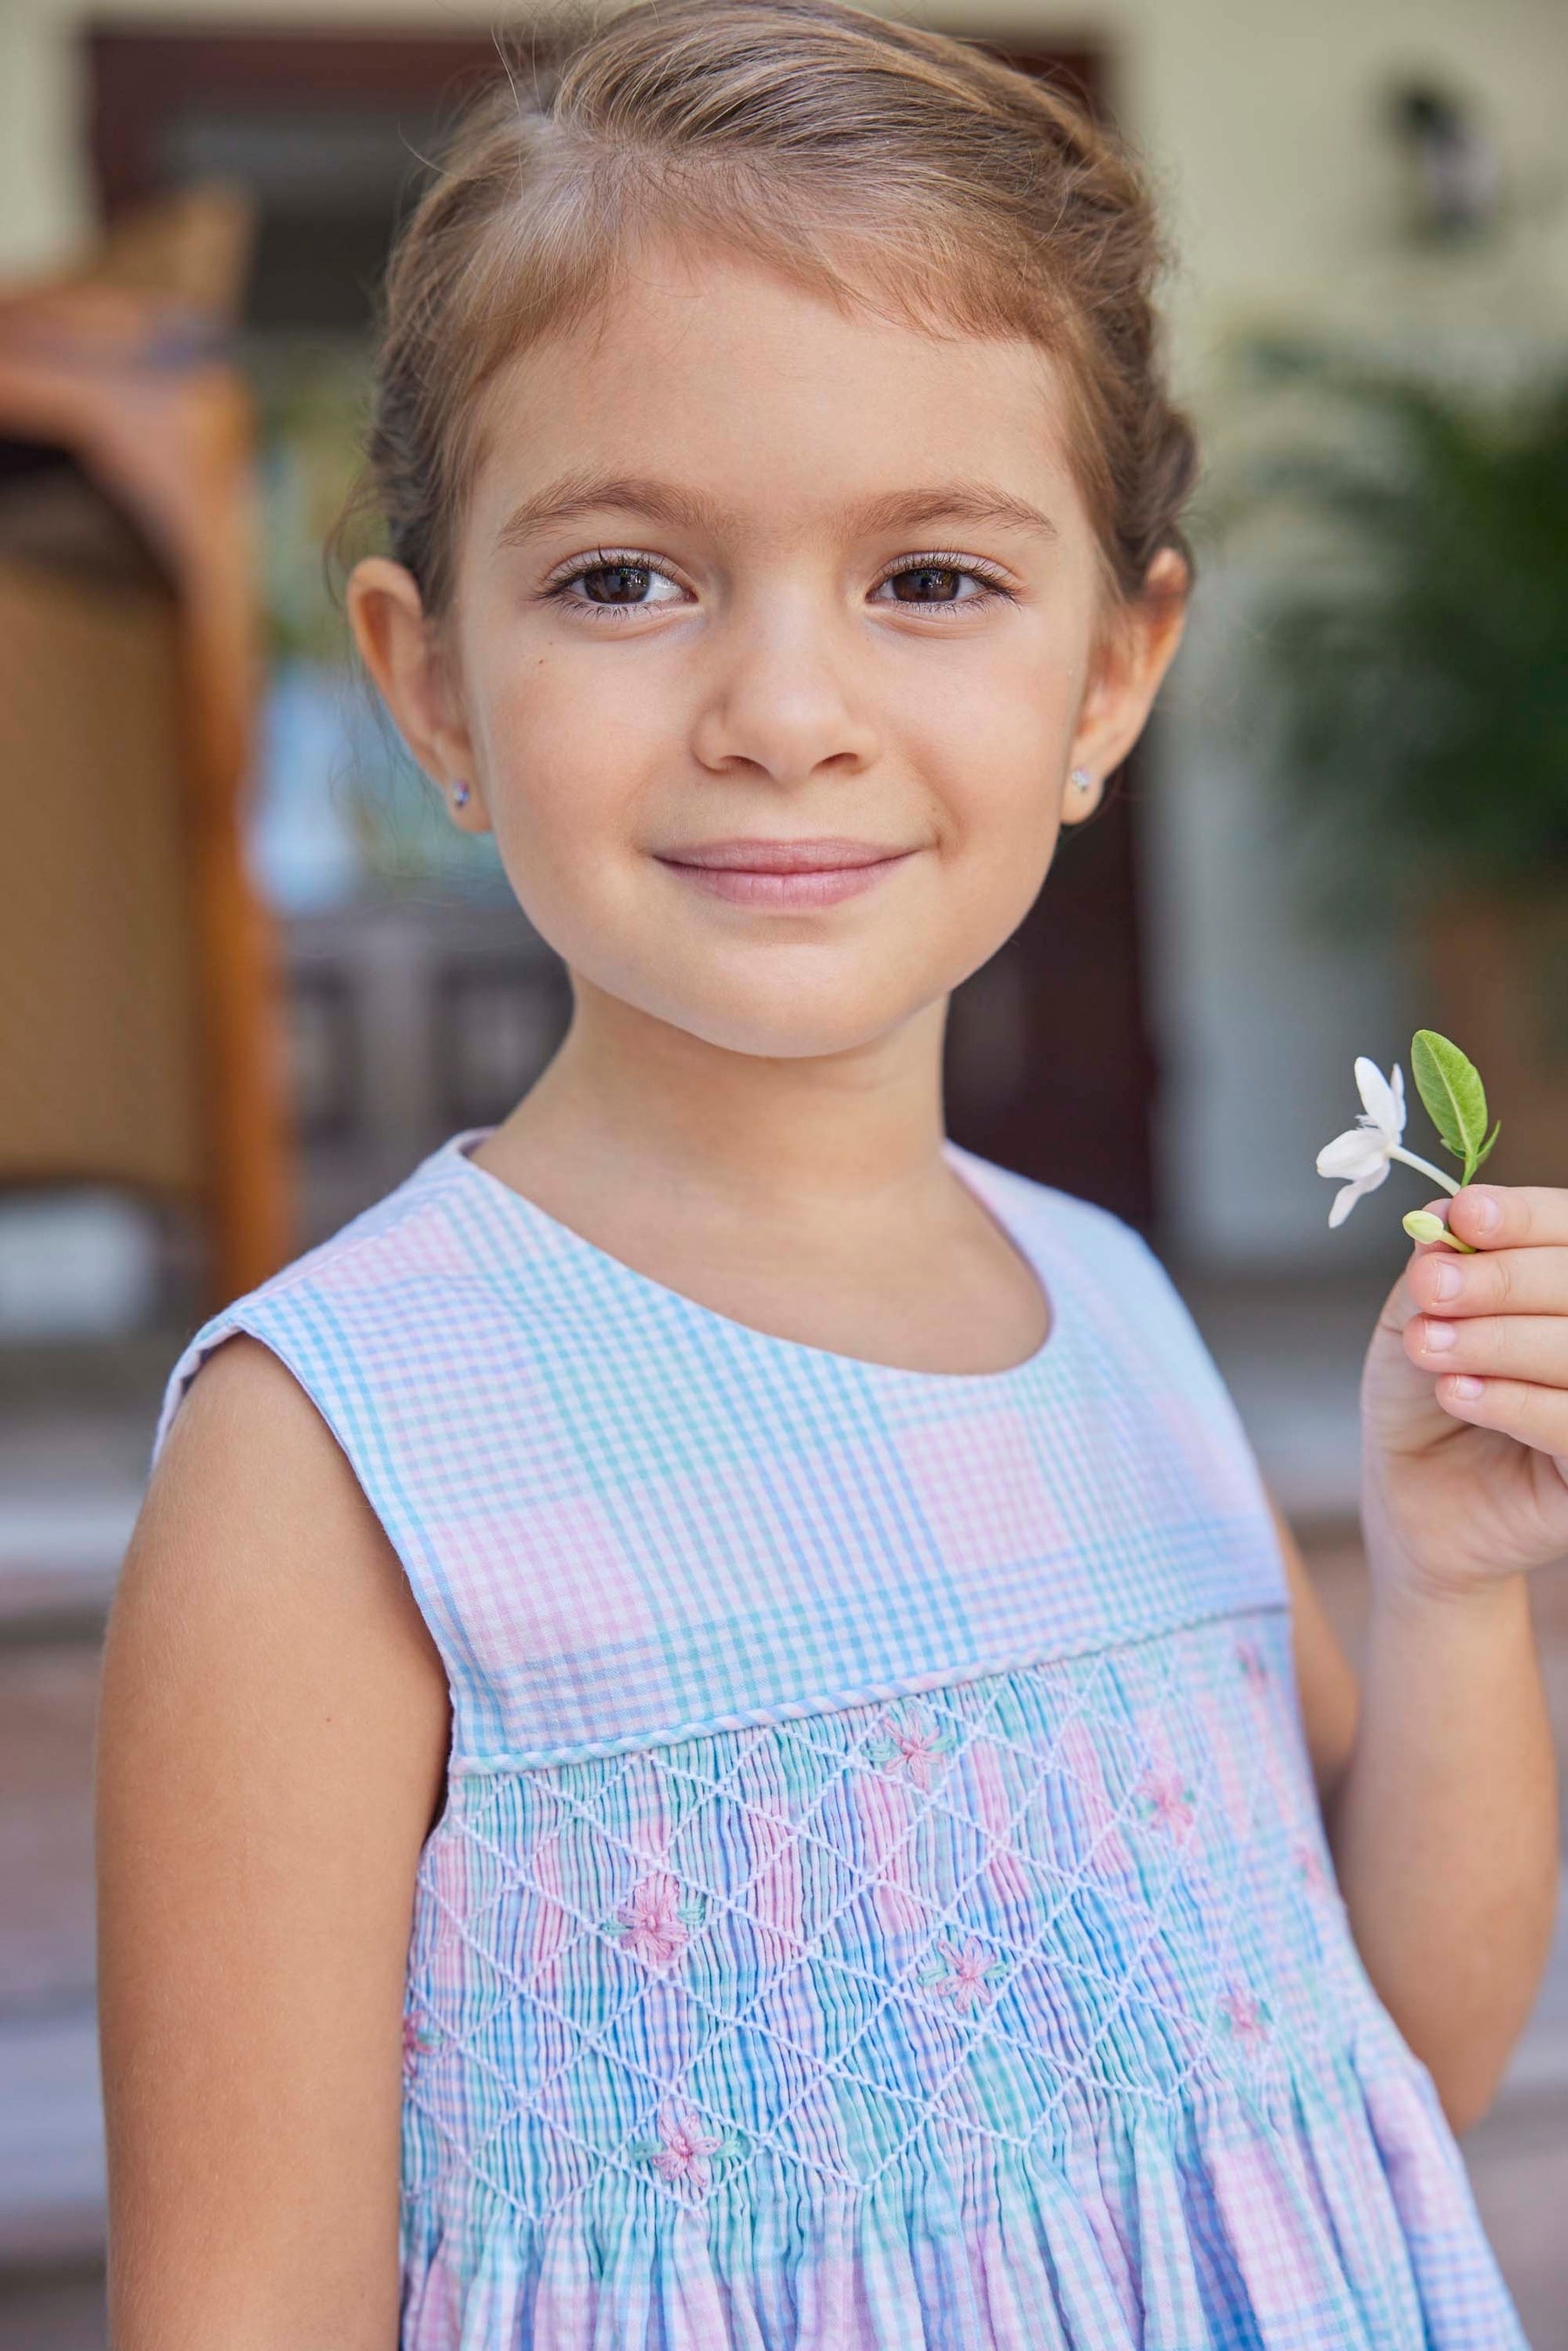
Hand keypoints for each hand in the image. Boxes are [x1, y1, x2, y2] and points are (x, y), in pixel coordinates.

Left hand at [1360, 1184, 1567, 1599]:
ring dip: (1496, 1341)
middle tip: (1431, 1290)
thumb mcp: (1415, 1317)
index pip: (1565, 1228)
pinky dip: (1513, 1401)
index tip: (1463, 1216)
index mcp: (1561, 1280)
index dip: (1522, 1218)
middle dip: (1500, 1280)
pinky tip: (1456, 1392)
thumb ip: (1437, 1267)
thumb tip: (1446, 1217)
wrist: (1410, 1489)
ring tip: (1428, 1347)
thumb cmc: (1421, 1392)